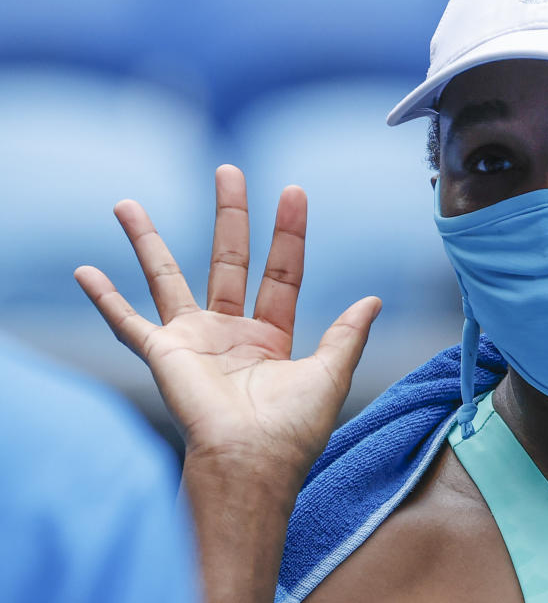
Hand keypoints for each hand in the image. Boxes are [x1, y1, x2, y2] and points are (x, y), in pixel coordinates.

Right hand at [74, 165, 380, 479]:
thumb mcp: (331, 373)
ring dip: (147, 241)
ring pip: (166, 277)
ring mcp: (193, 341)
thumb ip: (348, 334)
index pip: (281, 272)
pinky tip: (85, 272)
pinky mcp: (163, 354)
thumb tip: (373, 300)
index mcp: (271, 337)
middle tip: (228, 170)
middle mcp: (229, 333)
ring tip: (126, 204)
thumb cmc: (293, 429)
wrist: (252, 464)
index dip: (289, 232)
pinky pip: (126, 322)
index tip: (293, 190)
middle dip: (229, 214)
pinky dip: (104, 299)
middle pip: (228, 259)